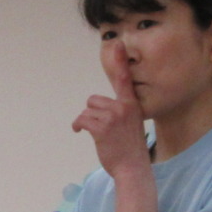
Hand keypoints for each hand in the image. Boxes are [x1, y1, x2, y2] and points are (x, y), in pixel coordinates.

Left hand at [72, 40, 150, 178]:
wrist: (133, 168)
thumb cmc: (130, 148)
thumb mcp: (131, 124)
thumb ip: (122, 111)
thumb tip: (103, 108)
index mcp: (132, 104)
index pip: (125, 79)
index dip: (120, 61)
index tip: (117, 43)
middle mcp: (124, 106)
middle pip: (94, 100)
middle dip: (92, 113)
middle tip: (102, 128)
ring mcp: (113, 116)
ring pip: (86, 111)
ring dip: (86, 122)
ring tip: (96, 134)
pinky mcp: (101, 127)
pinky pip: (81, 120)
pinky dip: (78, 126)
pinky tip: (82, 133)